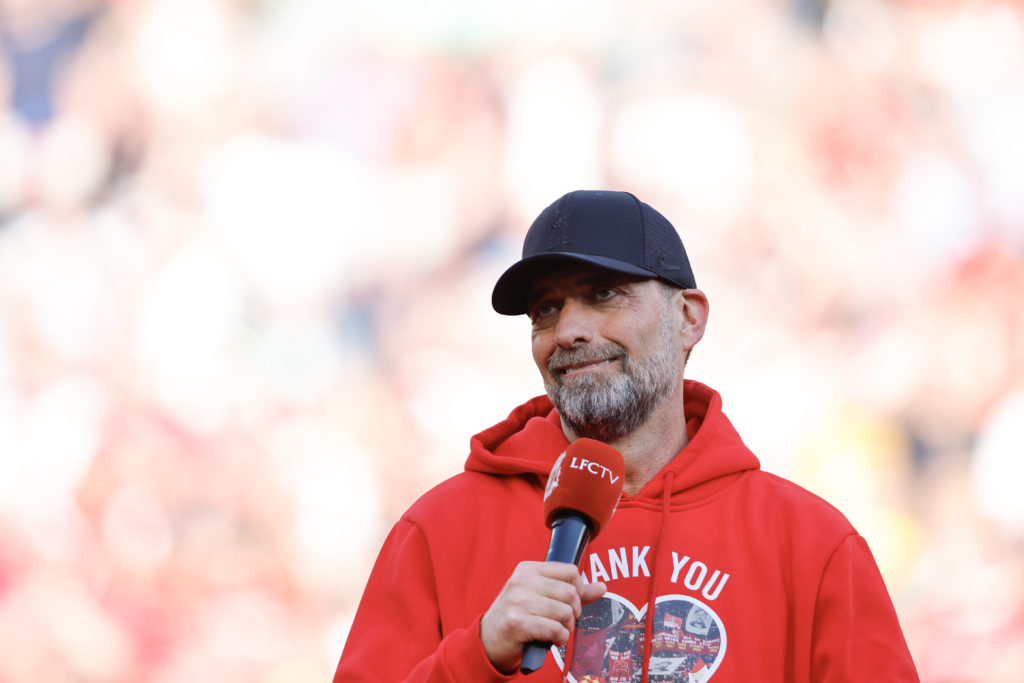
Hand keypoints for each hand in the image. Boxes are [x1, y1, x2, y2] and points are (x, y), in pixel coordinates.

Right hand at [480, 561, 606, 672]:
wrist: (488, 640)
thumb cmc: (518, 616)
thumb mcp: (540, 597)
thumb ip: (571, 591)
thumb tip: (601, 586)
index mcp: (528, 569)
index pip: (570, 571)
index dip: (578, 590)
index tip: (570, 603)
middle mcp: (521, 581)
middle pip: (570, 593)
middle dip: (574, 612)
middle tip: (563, 621)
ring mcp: (518, 601)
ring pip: (565, 613)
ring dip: (566, 628)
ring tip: (556, 631)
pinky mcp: (517, 622)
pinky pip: (555, 630)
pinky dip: (559, 639)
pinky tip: (551, 640)